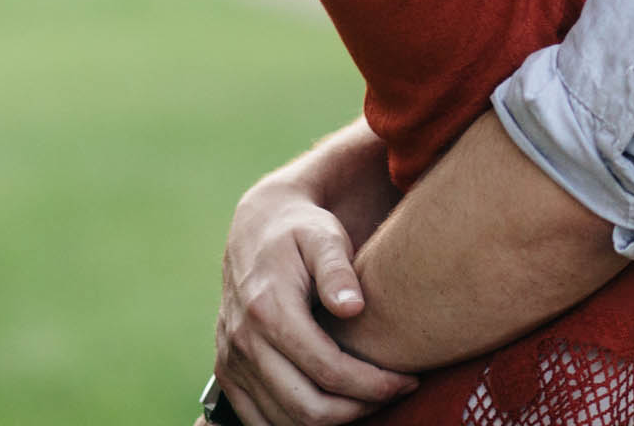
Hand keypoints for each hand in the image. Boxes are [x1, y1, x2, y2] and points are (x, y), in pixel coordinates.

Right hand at [214, 181, 415, 425]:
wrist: (256, 227)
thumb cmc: (300, 230)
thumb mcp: (324, 236)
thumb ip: (337, 270)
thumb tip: (353, 307)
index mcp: (268, 309)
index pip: (328, 369)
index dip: (372, 384)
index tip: (406, 381)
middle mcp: (243, 341)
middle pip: (307, 407)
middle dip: (358, 409)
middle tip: (393, 392)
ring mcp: (231, 361)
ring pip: (284, 423)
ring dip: (332, 422)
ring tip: (368, 399)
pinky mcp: (226, 373)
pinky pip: (258, 422)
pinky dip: (297, 425)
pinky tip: (333, 407)